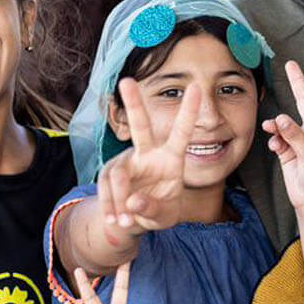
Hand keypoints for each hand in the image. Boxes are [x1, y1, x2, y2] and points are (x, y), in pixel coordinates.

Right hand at [97, 80, 202, 232]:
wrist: (136, 219)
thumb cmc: (159, 211)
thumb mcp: (164, 217)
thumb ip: (152, 210)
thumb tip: (133, 202)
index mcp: (171, 158)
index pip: (181, 133)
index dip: (189, 111)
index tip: (198, 86)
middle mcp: (148, 153)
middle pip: (141, 126)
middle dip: (133, 104)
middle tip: (126, 81)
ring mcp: (126, 160)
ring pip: (118, 174)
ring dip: (120, 201)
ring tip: (126, 222)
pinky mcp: (109, 172)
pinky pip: (106, 188)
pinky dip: (109, 207)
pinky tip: (115, 221)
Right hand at [262, 61, 303, 224]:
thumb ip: (295, 135)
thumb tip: (279, 118)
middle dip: (297, 83)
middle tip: (290, 64)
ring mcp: (300, 140)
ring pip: (285, 123)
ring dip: (277, 125)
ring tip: (272, 128)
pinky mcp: (288, 151)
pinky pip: (278, 138)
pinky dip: (275, 140)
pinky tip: (276, 146)